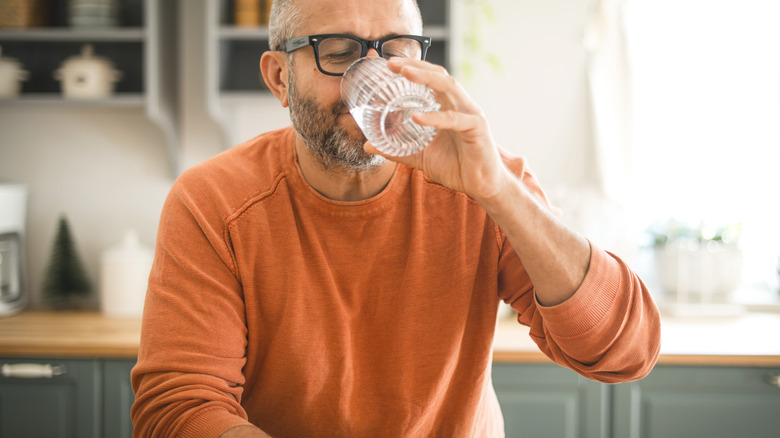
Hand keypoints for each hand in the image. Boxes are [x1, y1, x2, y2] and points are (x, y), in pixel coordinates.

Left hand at [364, 57, 513, 202]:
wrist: (481, 186)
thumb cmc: (456, 166)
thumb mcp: (420, 157)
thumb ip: (396, 150)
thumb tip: (367, 145)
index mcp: (447, 106)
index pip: (428, 79)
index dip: (409, 68)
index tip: (385, 63)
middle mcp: (459, 104)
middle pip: (438, 75)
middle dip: (415, 66)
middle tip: (391, 63)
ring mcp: (470, 114)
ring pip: (449, 87)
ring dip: (426, 77)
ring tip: (405, 73)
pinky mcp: (477, 129)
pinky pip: (455, 119)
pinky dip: (435, 117)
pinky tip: (417, 116)